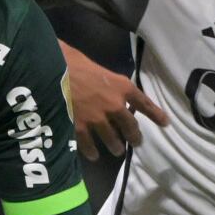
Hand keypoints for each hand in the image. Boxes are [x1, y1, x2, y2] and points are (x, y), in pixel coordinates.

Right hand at [64, 41, 168, 160]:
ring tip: (116, 150)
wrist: (49, 69)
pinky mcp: (80, 128)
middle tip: (136, 143)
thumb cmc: (70, 59)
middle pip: (130, 126)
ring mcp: (97, 119)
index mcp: (120, 86)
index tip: (165, 123)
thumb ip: (103, 78)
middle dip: (134, 137)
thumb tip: (100, 82)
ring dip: (115, 146)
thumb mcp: (94, 65)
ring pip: (112, 139)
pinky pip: (89, 145)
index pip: (144, 103)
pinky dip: (92, 151)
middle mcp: (114, 104)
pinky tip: (93, 155)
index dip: (156, 114)